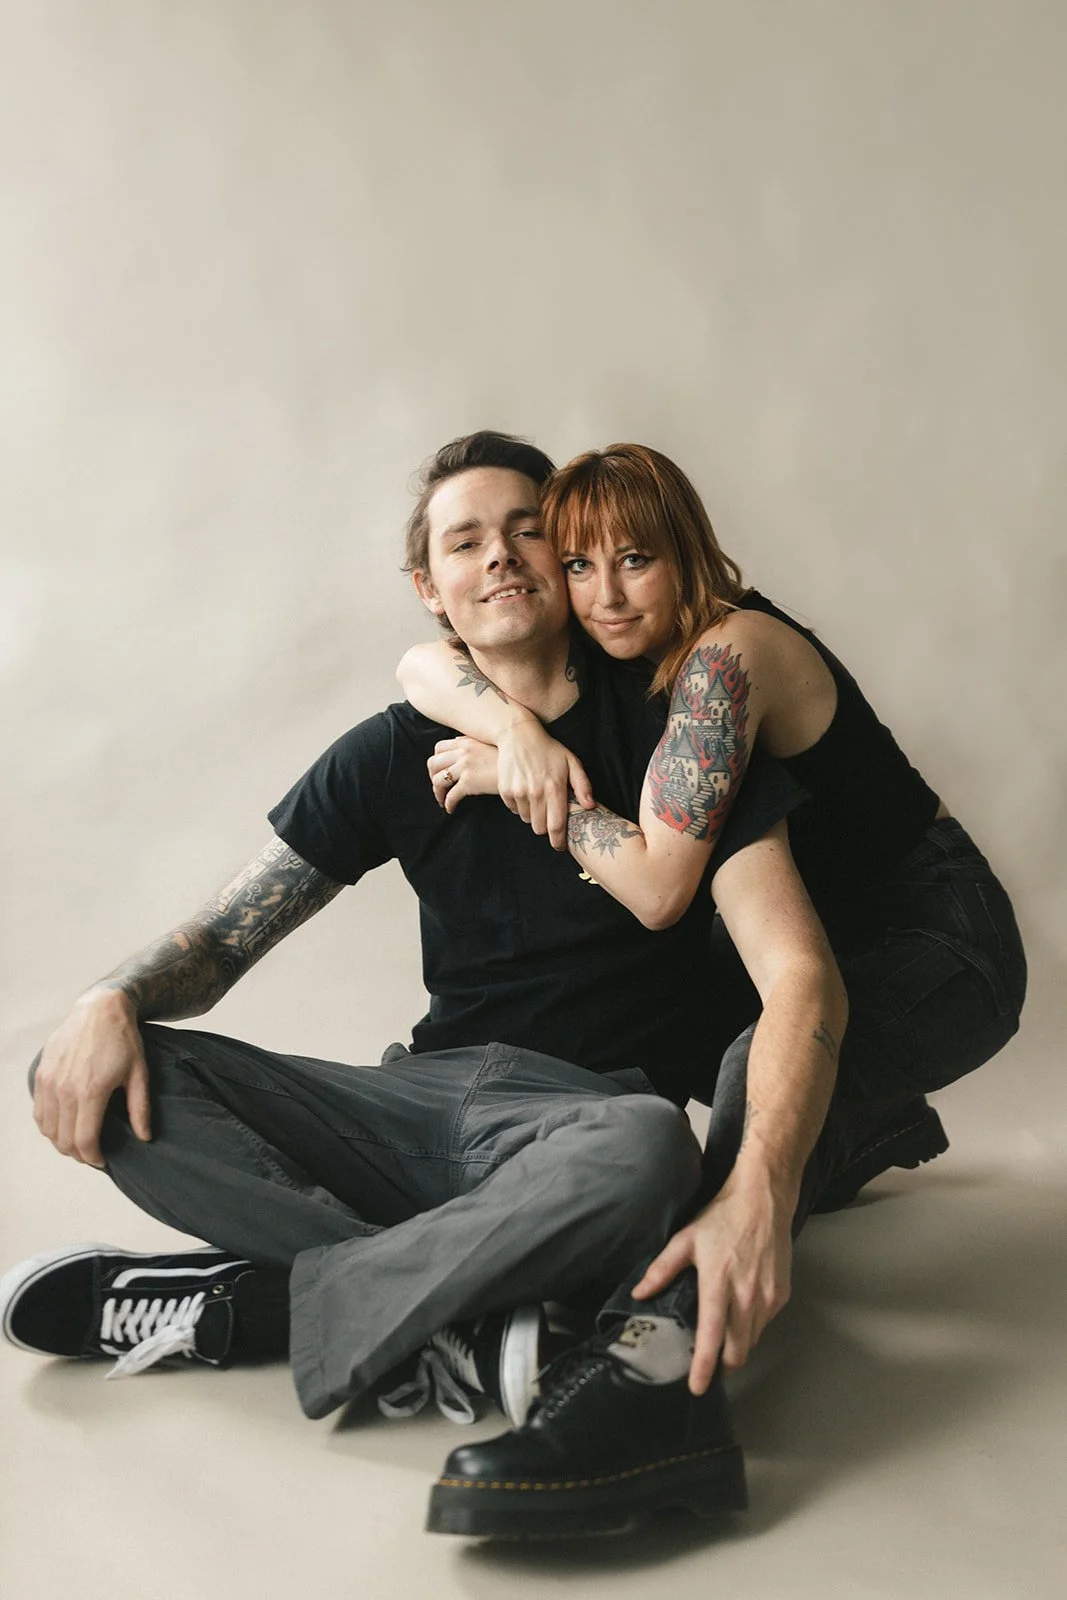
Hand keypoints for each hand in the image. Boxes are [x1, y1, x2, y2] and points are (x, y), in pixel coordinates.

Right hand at [33, 988, 151, 1167]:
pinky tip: (63, 1125)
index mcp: (91, 1091)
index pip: (84, 1140)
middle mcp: (65, 1088)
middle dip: (78, 1154)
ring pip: (48, 1128)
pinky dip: (48, 1125)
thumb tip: (145, 1138)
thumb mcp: (139, 1074)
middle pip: (64, 1139)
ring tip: (78, 1142)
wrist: (100, 1009)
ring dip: (61, 1142)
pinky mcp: (41, 1073)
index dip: (93, 1157)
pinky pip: (39, 1111)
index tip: (102, 1161)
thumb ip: (140, 1109)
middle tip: (92, 1154)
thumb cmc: (123, 1040)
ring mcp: (50, 1081)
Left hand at [428, 736, 502, 807]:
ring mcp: (464, 767)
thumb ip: (472, 741)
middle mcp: (462, 752)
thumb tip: (459, 741)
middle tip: (439, 787)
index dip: (436, 760)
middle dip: (432, 777)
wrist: (522, 765)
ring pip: (438, 780)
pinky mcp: (469, 782)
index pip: (439, 748)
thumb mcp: (489, 742)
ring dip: (437, 792)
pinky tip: (451, 809)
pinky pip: (451, 795)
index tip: (440, 771)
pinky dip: (448, 804)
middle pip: (433, 764)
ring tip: (442, 800)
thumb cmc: (509, 755)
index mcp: (465, 741)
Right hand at [495, 722, 594, 850]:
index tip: (561, 846)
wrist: (518, 735)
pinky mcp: (505, 791)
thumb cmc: (548, 749)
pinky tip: (526, 793)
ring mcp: (519, 792)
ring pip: (527, 820)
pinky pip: (515, 810)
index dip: (558, 841)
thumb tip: (590, 806)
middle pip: (540, 828)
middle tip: (550, 818)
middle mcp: (535, 792)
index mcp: (554, 788)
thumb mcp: (571, 762)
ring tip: (538, 801)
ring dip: (533, 816)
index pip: (556, 826)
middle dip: (546, 827)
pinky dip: (521, 807)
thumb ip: (583, 785)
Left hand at [630, 1168, 792, 1392]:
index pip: (711, 1336)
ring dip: (737, 1348)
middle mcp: (747, 1297)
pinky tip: (739, 1319)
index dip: (703, 1366)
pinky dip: (751, 1329)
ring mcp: (768, 1298)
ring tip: (722, 1346)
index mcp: (718, 1284)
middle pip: (737, 1351)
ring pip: (752, 1340)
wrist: (763, 1201)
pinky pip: (764, 1324)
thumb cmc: (721, 1219)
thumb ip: (661, 1269)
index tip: (696, 1388)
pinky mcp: (782, 1295)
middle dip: (723, 1367)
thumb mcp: (686, 1240)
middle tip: (708, 1371)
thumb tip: (638, 1294)